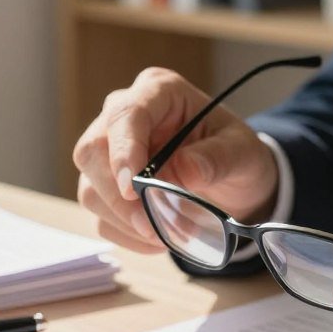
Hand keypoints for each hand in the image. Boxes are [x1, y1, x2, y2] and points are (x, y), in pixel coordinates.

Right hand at [73, 67, 277, 251]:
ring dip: (125, 221)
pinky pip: (101, 217)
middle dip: (118, 196)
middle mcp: (122, 116)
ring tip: (166, 235)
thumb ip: (217, 158)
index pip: (125, 115)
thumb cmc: (235, 155)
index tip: (133, 188)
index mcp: (158, 92)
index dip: (124, 151)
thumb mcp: (242, 152)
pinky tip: (157, 239)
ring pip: (90, 188)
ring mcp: (108, 153)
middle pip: (92, 151)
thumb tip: (184, 170)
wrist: (232, 180)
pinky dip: (127, 236)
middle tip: (151, 225)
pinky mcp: (105, 187)